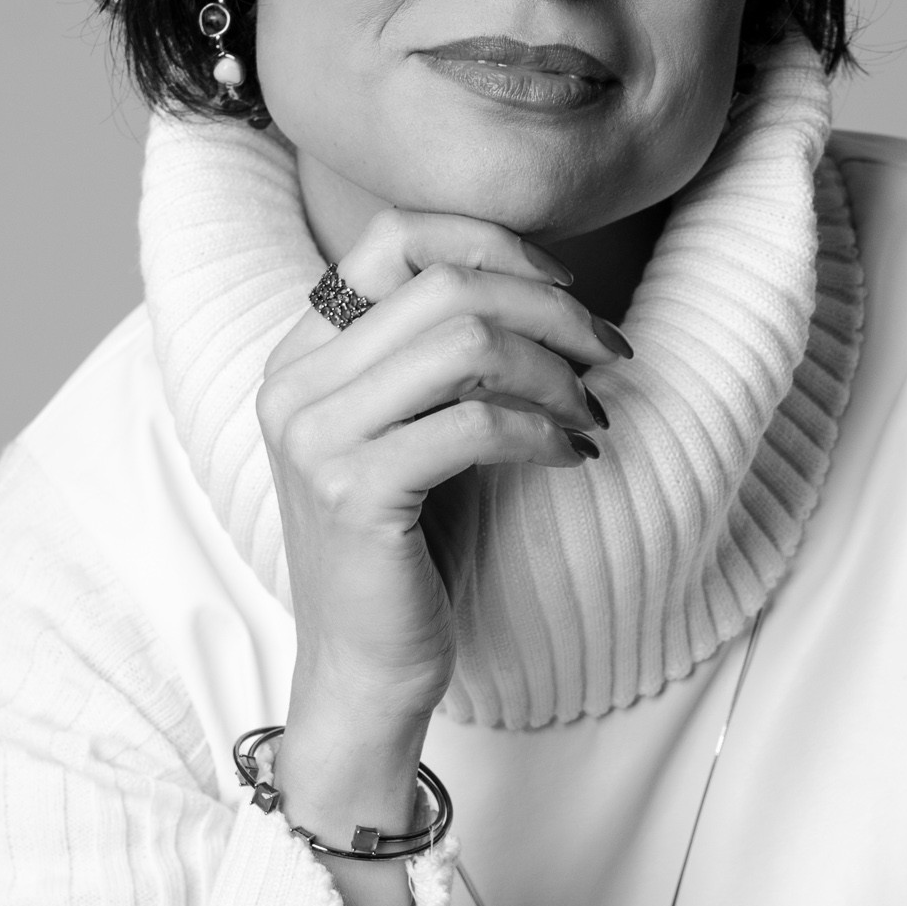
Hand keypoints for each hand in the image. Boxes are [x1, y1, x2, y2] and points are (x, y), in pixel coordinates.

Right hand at [256, 209, 627, 905]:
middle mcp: (295, 382)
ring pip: (465, 343)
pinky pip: (476, 423)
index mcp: (302, 352)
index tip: (566, 286)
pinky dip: (543, 432)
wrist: (362, 670)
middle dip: (550, 308)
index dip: (492, 242)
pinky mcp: (355, 492)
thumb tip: (548, 282)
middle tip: (611, 351)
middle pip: (444, 284)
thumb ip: (438, 353)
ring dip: (554, 371)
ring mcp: (317, 436)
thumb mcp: (410, 428)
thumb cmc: (405, 545)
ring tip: (591, 413)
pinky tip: (574, 456)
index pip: (392, 235)